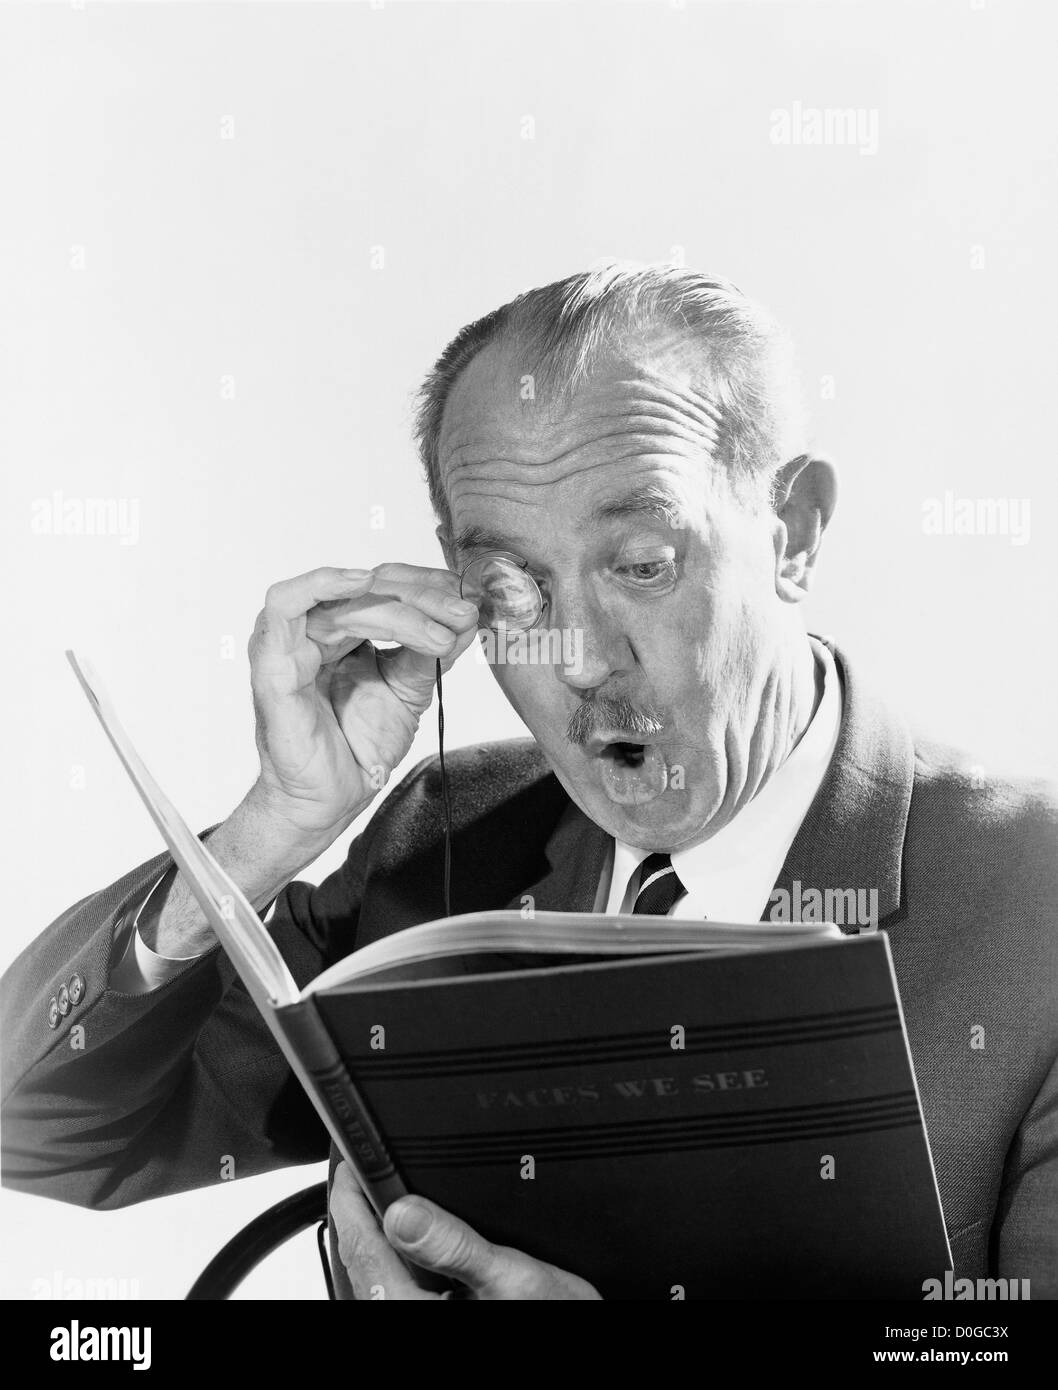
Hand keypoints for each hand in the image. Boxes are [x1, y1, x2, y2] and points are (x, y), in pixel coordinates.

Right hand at [246, 564, 478, 843]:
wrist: (332, 799)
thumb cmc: (358, 747)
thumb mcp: (409, 689)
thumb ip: (429, 651)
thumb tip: (466, 616)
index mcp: (343, 632)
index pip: (385, 586)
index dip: (429, 588)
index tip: (469, 602)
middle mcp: (314, 631)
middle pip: (368, 587)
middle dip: (423, 597)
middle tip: (463, 615)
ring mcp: (290, 644)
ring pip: (343, 597)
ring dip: (397, 605)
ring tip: (439, 632)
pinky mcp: (273, 665)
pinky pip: (283, 607)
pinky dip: (322, 585)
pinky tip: (364, 585)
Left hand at [331, 1162, 601, 1299]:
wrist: (575, 1331)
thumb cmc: (552, 1319)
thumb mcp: (511, 1278)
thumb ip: (456, 1245)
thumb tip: (403, 1210)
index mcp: (408, 1308)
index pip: (359, 1243)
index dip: (351, 1192)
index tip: (354, 1157)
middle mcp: (402, 1313)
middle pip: (366, 1254)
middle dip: (368, 1205)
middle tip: (376, 1163)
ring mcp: (414, 1315)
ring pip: (384, 1268)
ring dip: (387, 1230)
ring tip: (401, 1190)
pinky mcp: (429, 1315)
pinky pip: (405, 1282)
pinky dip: (407, 1253)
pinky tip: (428, 1235)